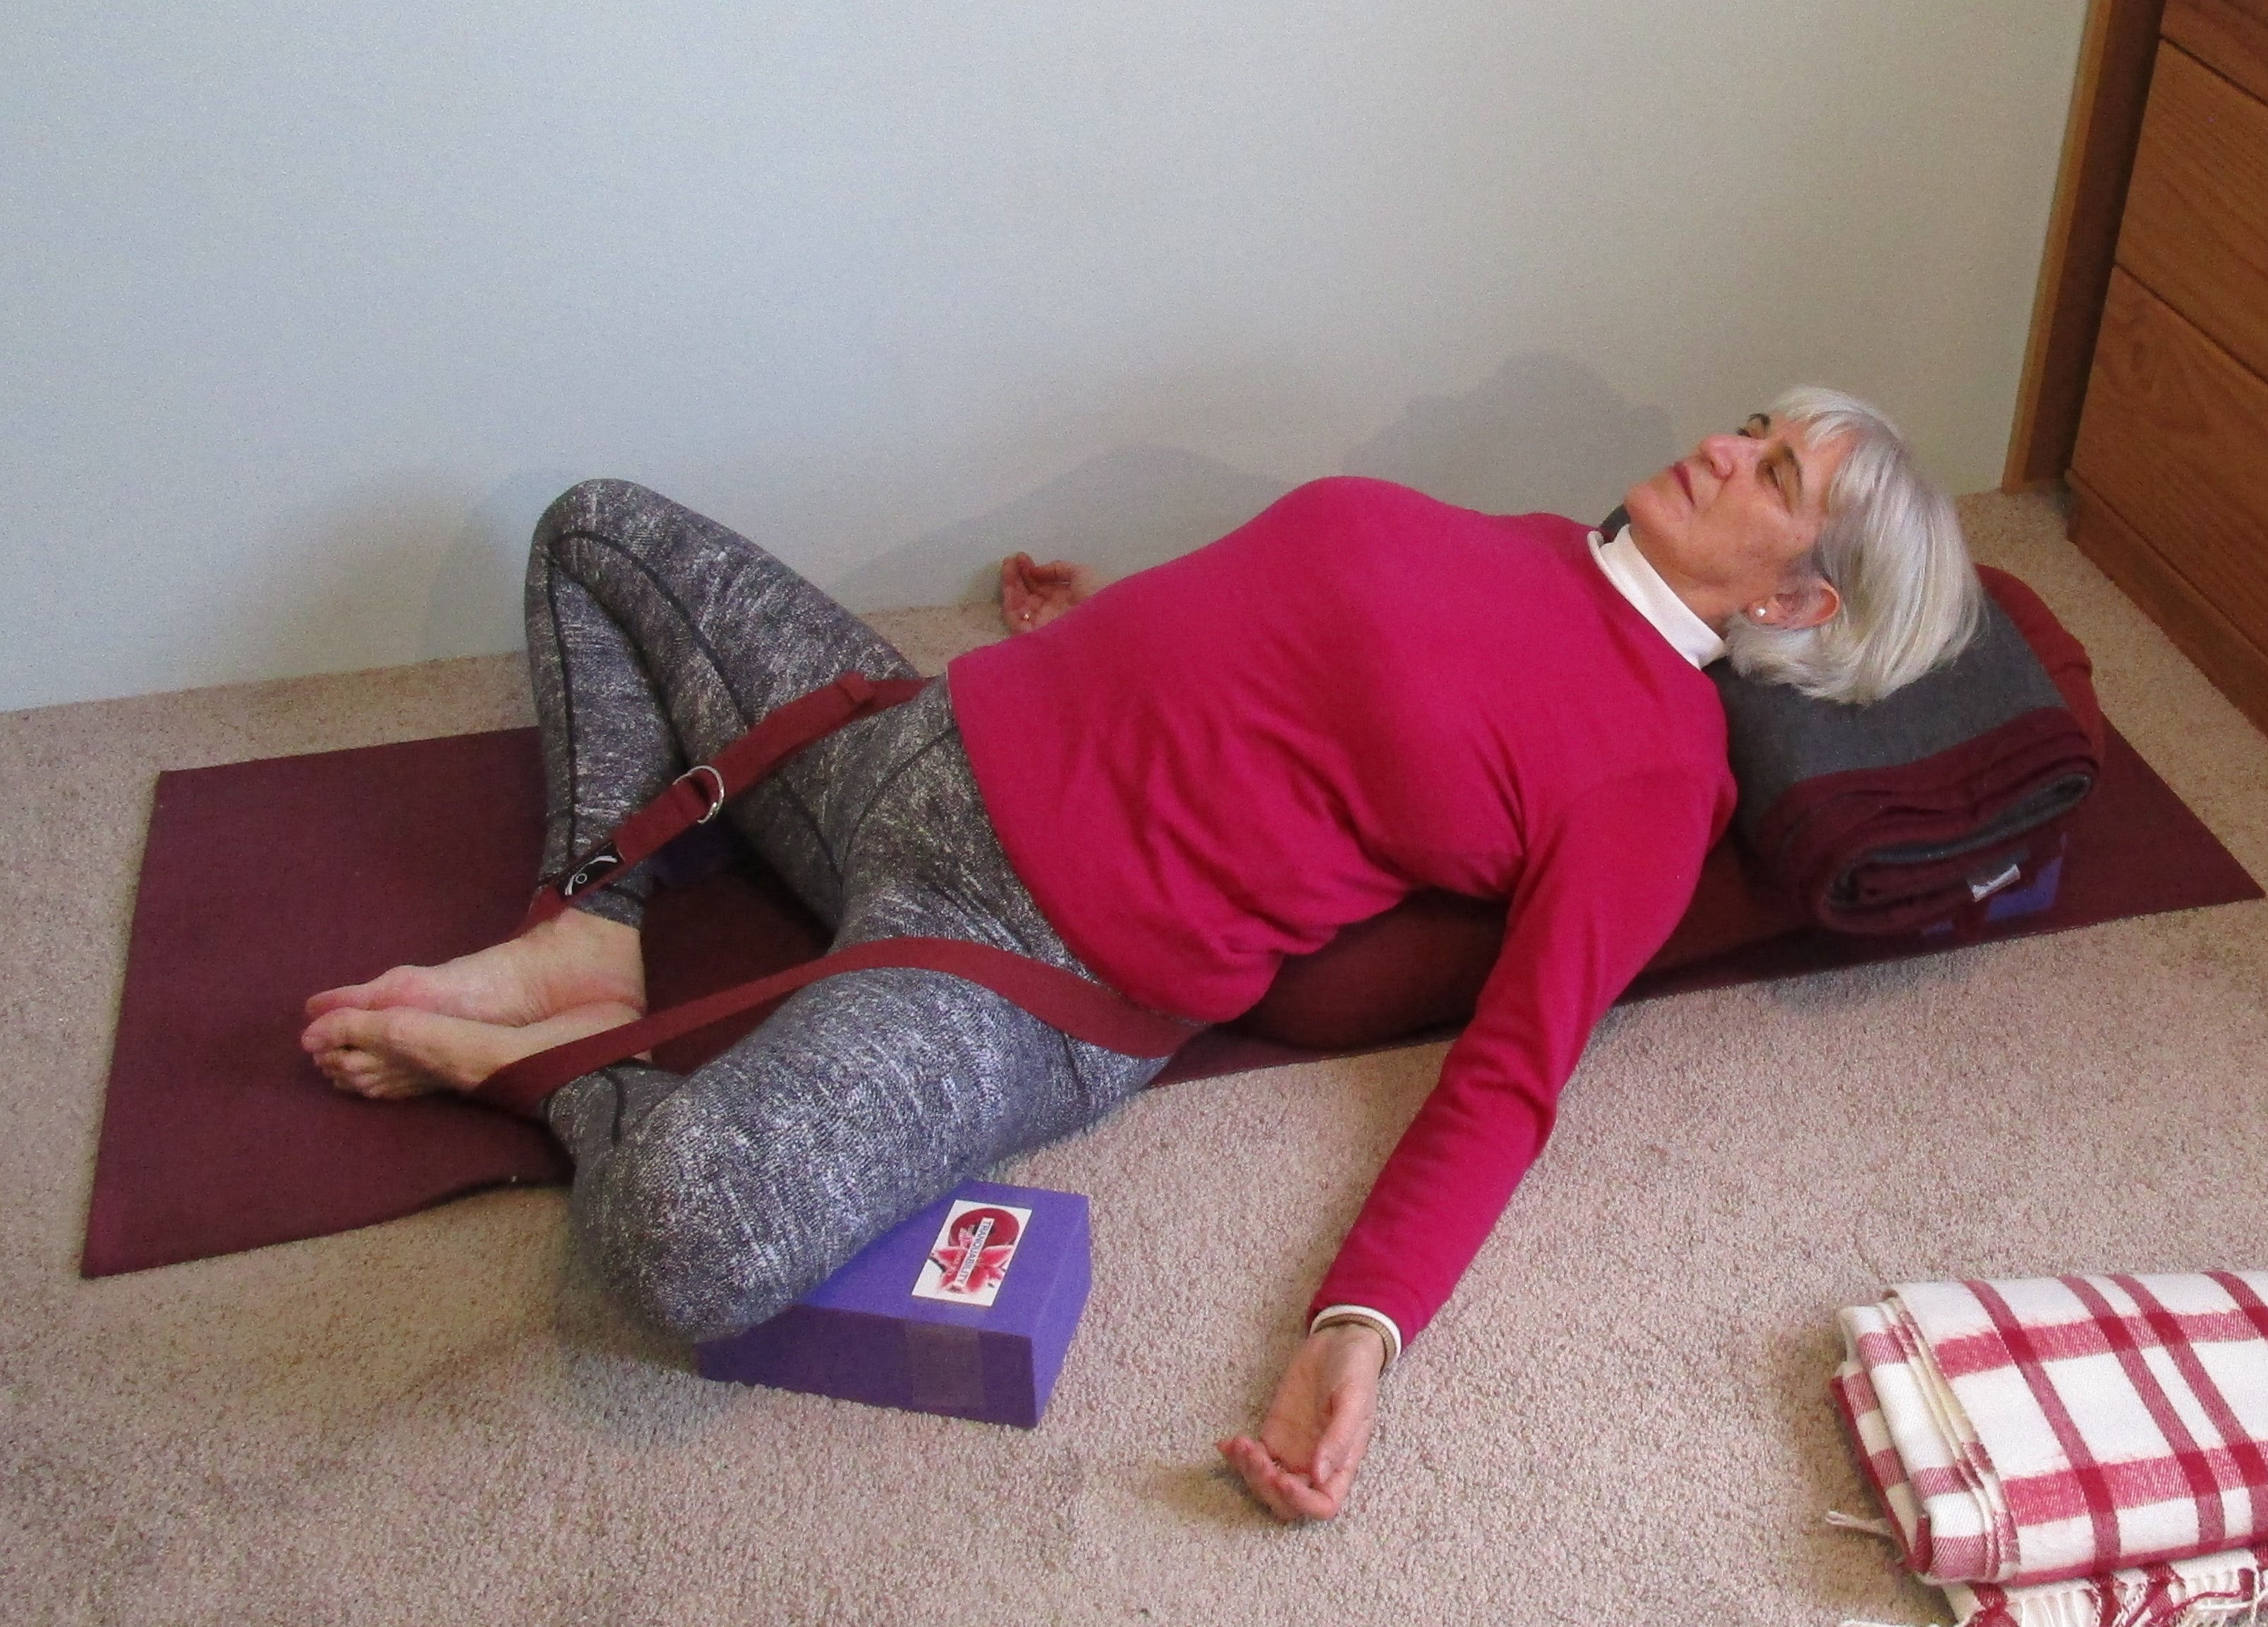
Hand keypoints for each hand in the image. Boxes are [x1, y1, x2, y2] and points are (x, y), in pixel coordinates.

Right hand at [998, 553, 1097, 633]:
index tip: (1022, 557)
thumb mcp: (1082, 574)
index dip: (1029, 571)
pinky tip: (1009, 585)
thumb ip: (1057, 569)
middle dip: (1017, 576)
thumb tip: (1035, 570)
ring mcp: (1043, 625)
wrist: (1109, 620)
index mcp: (1063, 600)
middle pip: (1027, 595)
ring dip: (1010, 586)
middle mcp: (1051, 613)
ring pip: (1019, 607)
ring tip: (1008, 566)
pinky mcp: (1036, 636)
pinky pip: (1016, 622)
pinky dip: (1009, 603)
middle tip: (1010, 560)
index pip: (1040, 586)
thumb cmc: (1099, 594)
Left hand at [1217, 1323, 1386, 1520]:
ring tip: (1242, 1443)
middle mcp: (1315, 1465)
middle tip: (1259, 1459)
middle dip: (1267, 1488)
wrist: (1340, 1343)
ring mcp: (1292, 1451)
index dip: (1302, 1502)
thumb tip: (1319, 1476)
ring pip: (1264, 1484)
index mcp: (1342, 1464)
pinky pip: (1251, 1458)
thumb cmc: (1356, 1372)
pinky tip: (1227, 1443)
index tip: (1283, 1479)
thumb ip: (1339, 1438)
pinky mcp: (1274, 1434)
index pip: (1323, 1505)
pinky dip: (1235, 1457)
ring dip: (1248, 1472)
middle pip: (1287, 1502)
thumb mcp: (1354, 1400)